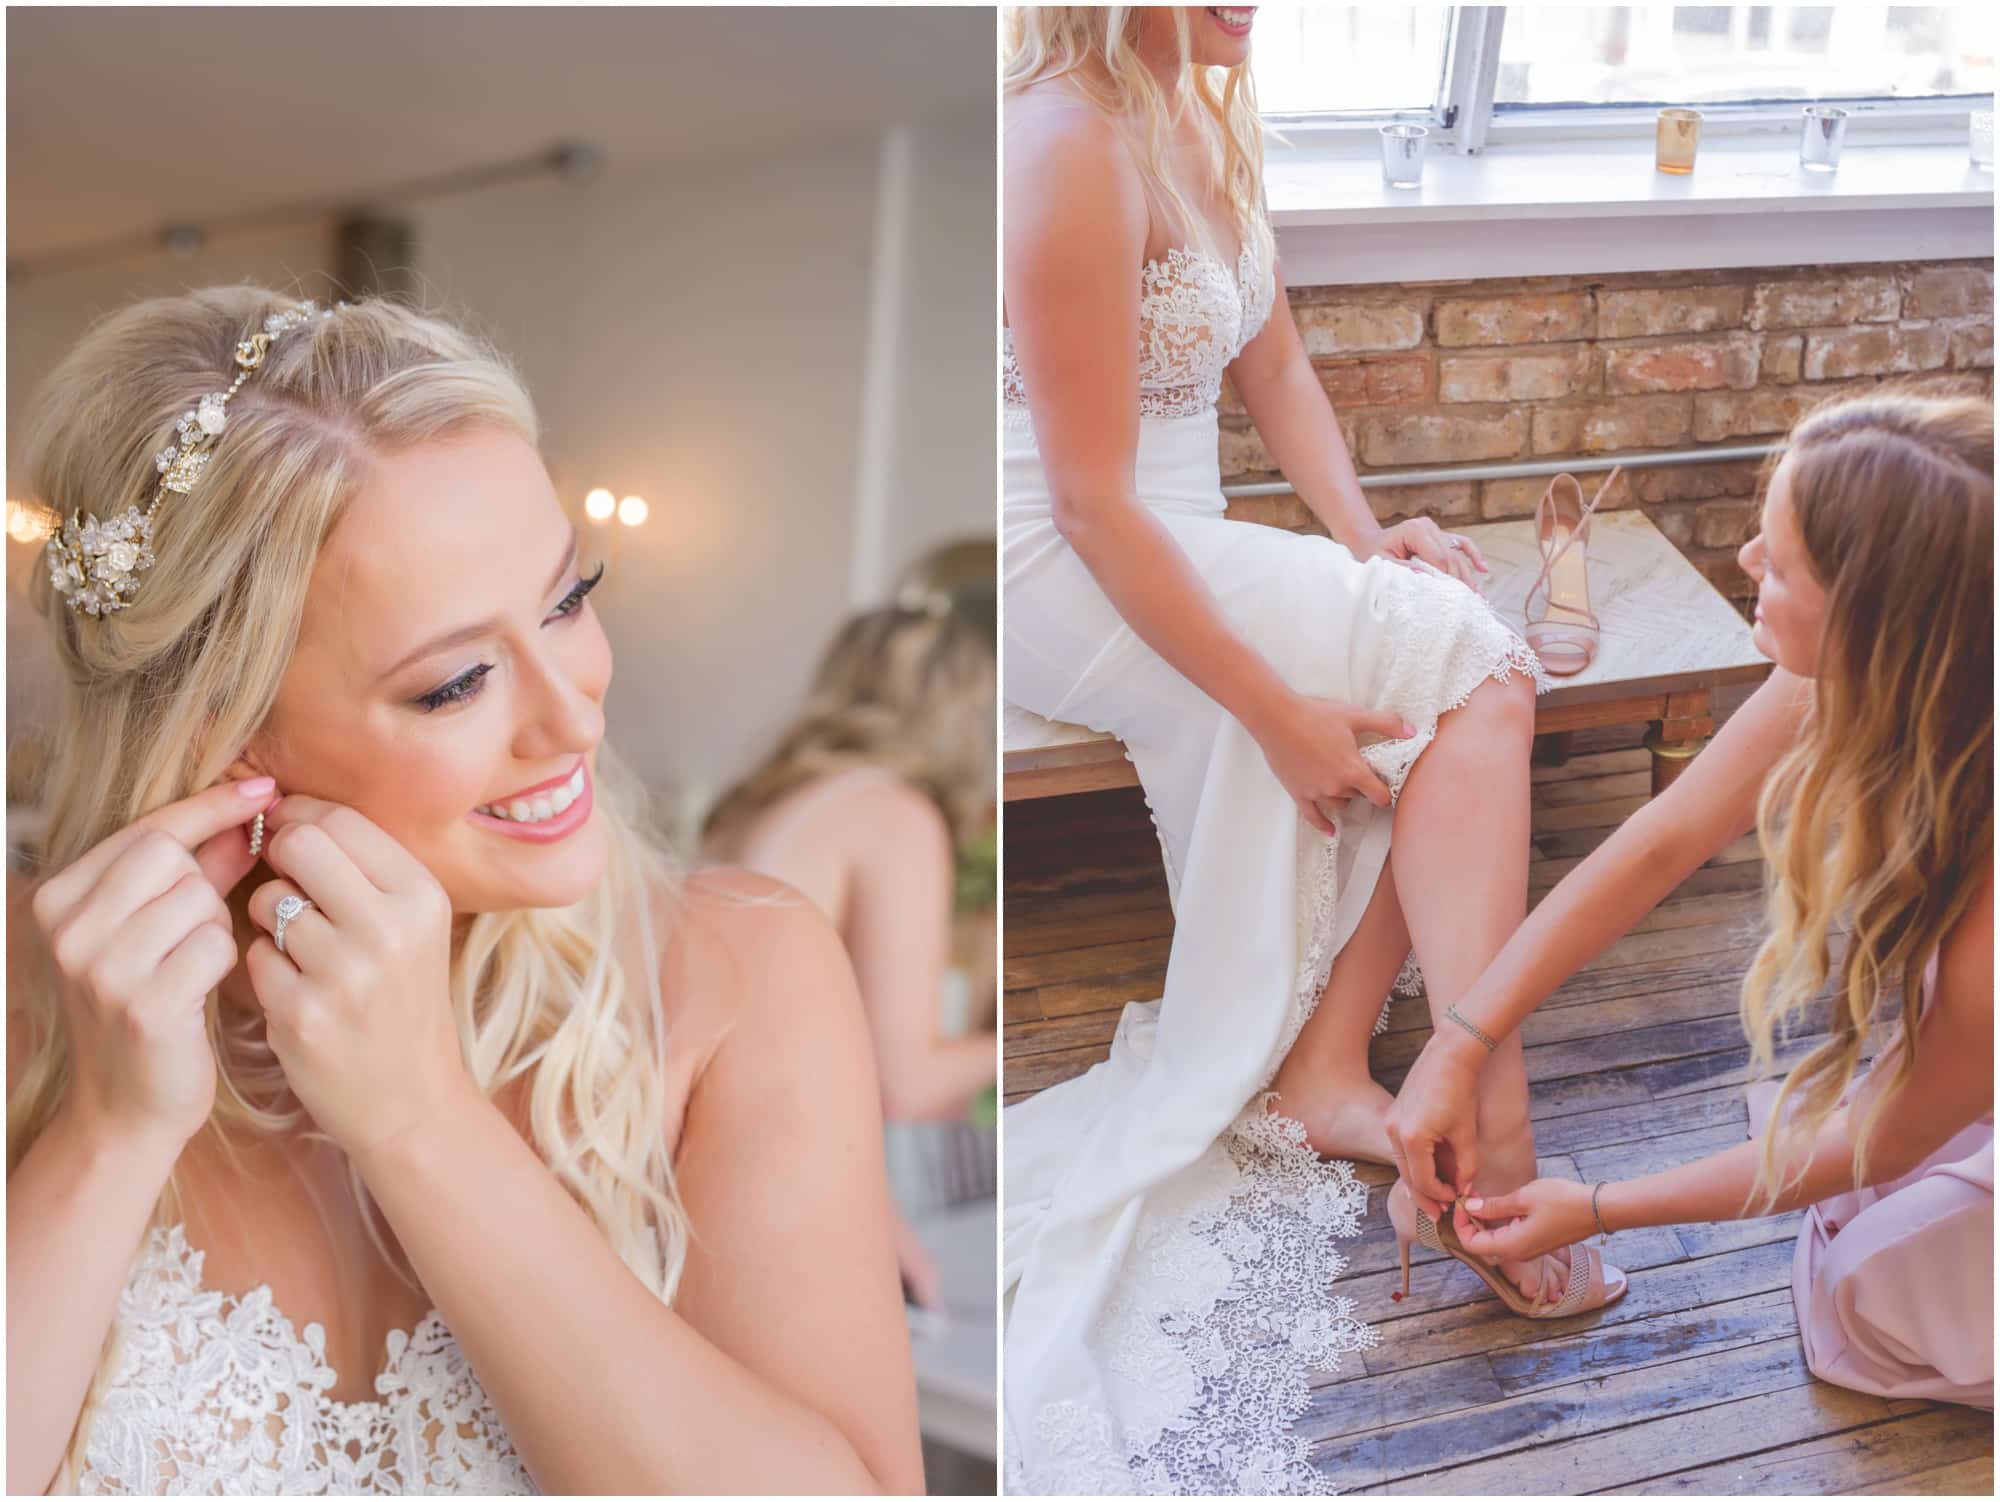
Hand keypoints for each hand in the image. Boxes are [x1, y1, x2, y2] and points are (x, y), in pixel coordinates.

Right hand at [28, 777, 277, 1156]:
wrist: (126, 1110)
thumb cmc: (154, 1008)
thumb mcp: (160, 929)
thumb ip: (199, 869)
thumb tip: (251, 810)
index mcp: (59, 898)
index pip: (148, 828)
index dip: (210, 807)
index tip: (265, 787)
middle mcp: (66, 927)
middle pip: (172, 856)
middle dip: (206, 883)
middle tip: (199, 928)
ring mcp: (99, 966)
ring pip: (198, 897)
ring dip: (216, 925)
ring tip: (193, 964)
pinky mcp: (142, 1003)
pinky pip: (215, 945)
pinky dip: (225, 961)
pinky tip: (204, 990)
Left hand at [245, 795, 472, 1158]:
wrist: (413, 1099)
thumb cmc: (404, 1000)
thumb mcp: (415, 926)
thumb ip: (365, 869)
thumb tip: (289, 810)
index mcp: (422, 896)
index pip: (338, 821)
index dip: (298, 819)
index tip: (288, 834)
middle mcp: (390, 928)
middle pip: (298, 846)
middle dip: (279, 859)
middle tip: (287, 884)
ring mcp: (345, 973)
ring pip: (267, 902)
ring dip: (268, 920)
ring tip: (301, 950)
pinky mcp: (303, 1014)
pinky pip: (254, 957)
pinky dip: (265, 969)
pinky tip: (296, 991)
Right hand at [1250, 692, 1413, 835]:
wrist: (1277, 719)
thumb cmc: (1315, 715)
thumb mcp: (1354, 716)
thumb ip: (1386, 724)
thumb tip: (1413, 731)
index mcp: (1353, 771)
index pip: (1380, 795)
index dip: (1387, 793)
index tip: (1388, 788)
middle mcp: (1336, 787)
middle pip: (1359, 797)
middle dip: (1363, 788)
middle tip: (1362, 776)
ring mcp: (1316, 793)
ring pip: (1339, 805)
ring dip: (1345, 798)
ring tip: (1345, 787)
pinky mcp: (1298, 794)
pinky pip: (1313, 817)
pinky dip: (1323, 824)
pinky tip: (1331, 829)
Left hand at [1367, 518, 1487, 591]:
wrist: (1370, 539)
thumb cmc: (1373, 552)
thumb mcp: (1382, 562)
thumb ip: (1402, 569)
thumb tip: (1425, 577)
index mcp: (1415, 530)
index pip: (1439, 557)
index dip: (1448, 578)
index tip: (1454, 597)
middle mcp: (1429, 527)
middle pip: (1451, 557)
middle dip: (1461, 581)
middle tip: (1471, 602)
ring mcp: (1437, 530)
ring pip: (1458, 554)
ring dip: (1469, 575)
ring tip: (1478, 595)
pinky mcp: (1441, 535)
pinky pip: (1462, 544)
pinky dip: (1473, 555)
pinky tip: (1483, 569)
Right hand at [1384, 1031, 1484, 1217]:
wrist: (1449, 1056)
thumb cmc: (1460, 1092)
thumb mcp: (1466, 1134)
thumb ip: (1465, 1166)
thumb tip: (1463, 1189)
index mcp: (1412, 1138)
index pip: (1423, 1181)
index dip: (1440, 1195)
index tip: (1455, 1202)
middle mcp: (1394, 1132)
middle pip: (1408, 1176)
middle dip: (1425, 1195)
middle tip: (1441, 1212)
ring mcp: (1390, 1123)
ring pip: (1402, 1164)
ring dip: (1420, 1179)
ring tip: (1438, 1193)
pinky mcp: (1393, 1116)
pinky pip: (1401, 1148)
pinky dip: (1415, 1162)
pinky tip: (1431, 1169)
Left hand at [1454, 1178, 1597, 1264]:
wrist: (1598, 1209)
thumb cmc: (1563, 1201)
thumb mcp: (1523, 1197)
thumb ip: (1493, 1205)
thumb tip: (1469, 1206)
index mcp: (1512, 1246)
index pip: (1472, 1244)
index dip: (1460, 1223)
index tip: (1461, 1201)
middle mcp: (1518, 1253)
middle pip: (1481, 1243)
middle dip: (1469, 1220)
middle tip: (1468, 1194)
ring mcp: (1528, 1249)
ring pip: (1494, 1239)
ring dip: (1483, 1220)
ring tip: (1479, 1195)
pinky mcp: (1536, 1243)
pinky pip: (1508, 1236)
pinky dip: (1498, 1222)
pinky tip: (1497, 1203)